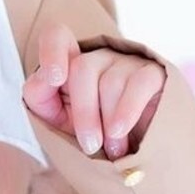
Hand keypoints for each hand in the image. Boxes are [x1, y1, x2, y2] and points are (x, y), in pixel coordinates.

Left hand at [23, 21, 164, 158]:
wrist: (136, 157)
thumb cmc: (91, 133)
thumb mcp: (57, 119)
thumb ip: (40, 96)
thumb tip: (45, 78)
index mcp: (69, 63)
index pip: (56, 37)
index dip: (52, 52)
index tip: (54, 79)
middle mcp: (98, 56)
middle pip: (83, 68)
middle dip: (84, 112)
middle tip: (89, 145)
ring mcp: (127, 61)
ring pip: (110, 81)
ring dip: (107, 121)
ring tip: (112, 149)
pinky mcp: (154, 73)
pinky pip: (139, 83)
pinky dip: (127, 111)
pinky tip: (120, 132)